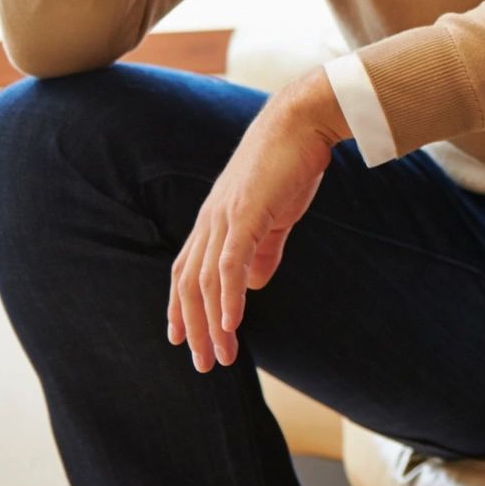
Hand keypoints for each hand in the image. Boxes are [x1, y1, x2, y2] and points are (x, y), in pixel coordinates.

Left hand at [167, 70, 345, 372]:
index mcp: (216, 219)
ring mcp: (225, 218)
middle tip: (203, 363)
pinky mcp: (246, 214)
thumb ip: (264, 248)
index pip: (187, 271)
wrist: (304, 122)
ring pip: (207, 282)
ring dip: (211, 323)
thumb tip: (252, 284)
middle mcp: (211, 221)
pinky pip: (230, 265)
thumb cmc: (292, 163)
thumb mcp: (276, 212)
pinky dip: (227, 298)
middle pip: (189, 285)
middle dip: (194, 328)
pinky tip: (232, 323)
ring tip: (220, 355)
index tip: (182, 340)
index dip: (181, 308)